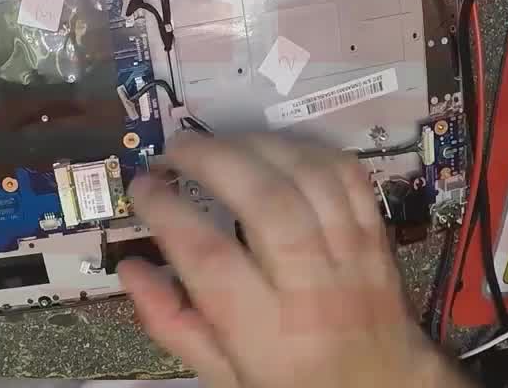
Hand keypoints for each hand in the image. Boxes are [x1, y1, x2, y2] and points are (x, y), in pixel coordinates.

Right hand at [117, 134, 472, 387]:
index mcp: (267, 335)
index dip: (168, 213)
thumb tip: (129, 267)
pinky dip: (307, 151)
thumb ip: (174, 324)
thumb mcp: (225, 376)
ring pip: (310, 179)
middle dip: (212, 160)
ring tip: (217, 143)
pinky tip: (272, 151)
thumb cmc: (292, 384)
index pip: (210, 259)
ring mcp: (354, 259)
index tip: (141, 187)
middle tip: (174, 149)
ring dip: (256, 146)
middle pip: (267, 203)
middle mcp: (314, 290)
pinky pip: (348, 177)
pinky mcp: (378, 238)